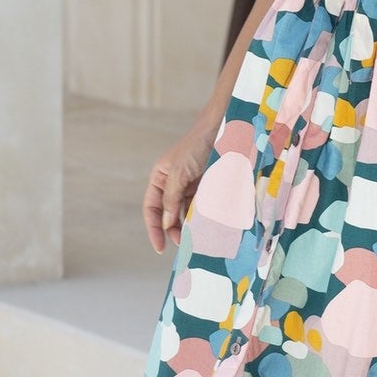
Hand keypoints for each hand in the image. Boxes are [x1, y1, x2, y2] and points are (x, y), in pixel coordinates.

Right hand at [142, 109, 221, 252]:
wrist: (224, 128)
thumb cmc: (197, 146)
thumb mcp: (179, 173)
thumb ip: (171, 199)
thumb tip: (167, 224)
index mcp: (160, 177)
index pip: (152, 208)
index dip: (154, 228)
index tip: (160, 248)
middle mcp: (173, 182)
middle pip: (168, 213)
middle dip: (174, 229)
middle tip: (184, 246)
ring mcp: (190, 184)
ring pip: (186, 211)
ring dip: (189, 225)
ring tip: (196, 239)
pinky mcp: (207, 185)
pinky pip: (202, 205)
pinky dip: (203, 216)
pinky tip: (207, 226)